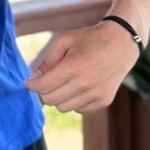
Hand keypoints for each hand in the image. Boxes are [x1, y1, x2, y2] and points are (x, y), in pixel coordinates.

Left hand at [24, 22, 139, 112]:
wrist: (121, 43)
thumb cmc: (90, 39)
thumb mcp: (64, 41)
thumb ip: (48, 60)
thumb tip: (35, 78)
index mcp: (72, 67)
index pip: (43, 87)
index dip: (31, 85)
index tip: (28, 82)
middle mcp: (84, 84)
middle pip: (50, 100)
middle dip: (43, 91)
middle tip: (46, 81)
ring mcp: (96, 94)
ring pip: (63, 108)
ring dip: (58, 97)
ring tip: (64, 83)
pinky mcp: (104, 101)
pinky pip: (79, 110)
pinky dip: (73, 102)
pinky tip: (78, 88)